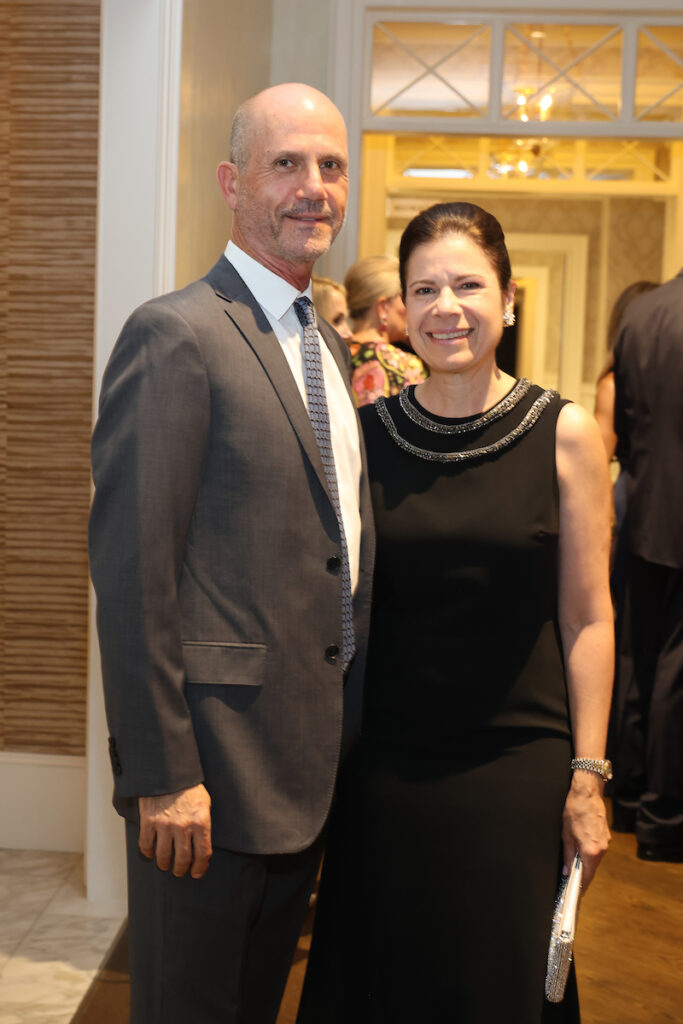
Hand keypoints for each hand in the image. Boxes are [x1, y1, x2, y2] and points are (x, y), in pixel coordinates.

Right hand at [139, 783, 211, 878]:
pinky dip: (148, 852)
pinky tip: (151, 853)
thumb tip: (202, 845)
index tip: (197, 872)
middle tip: (180, 871)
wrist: (168, 771)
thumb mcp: (204, 803)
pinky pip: (146, 845)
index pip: (203, 853)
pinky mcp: (149, 821)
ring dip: (164, 864)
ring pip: (163, 856)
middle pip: (183, 859)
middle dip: (181, 869)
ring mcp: (165, 825)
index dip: (200, 867)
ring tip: (165, 865)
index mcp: (201, 821)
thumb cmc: (188, 787)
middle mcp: (183, 826)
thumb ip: (204, 824)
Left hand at [561, 773, 610, 888]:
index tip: (576, 895)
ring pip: (595, 860)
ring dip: (586, 864)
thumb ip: (568, 854)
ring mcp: (606, 842)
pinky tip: (580, 853)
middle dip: (582, 876)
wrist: (587, 793)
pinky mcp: (606, 836)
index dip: (581, 887)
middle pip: (592, 869)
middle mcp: (602, 849)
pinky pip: (597, 851)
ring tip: (574, 868)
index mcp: (591, 851)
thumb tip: (567, 870)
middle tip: (572, 884)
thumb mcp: (566, 834)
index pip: (587, 876)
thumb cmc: (574, 811)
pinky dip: (589, 855)